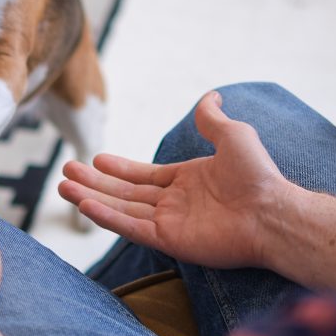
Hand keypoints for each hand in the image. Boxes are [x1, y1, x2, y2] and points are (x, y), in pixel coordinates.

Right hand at [59, 91, 294, 269]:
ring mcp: (171, 223)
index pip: (144, 175)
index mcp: (187, 180)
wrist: (272, 211)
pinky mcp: (170, 241)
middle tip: (65, 174)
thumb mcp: (233, 135)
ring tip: (63, 187)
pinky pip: (132, 228)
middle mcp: (174, 203)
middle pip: (125, 192)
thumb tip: (212, 95)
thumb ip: (212, 119)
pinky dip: (108, 218)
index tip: (95, 160)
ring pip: (122, 209)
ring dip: (92, 198)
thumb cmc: (257, 175)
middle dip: (95, 183)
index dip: (119, 168)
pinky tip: (86, 206)